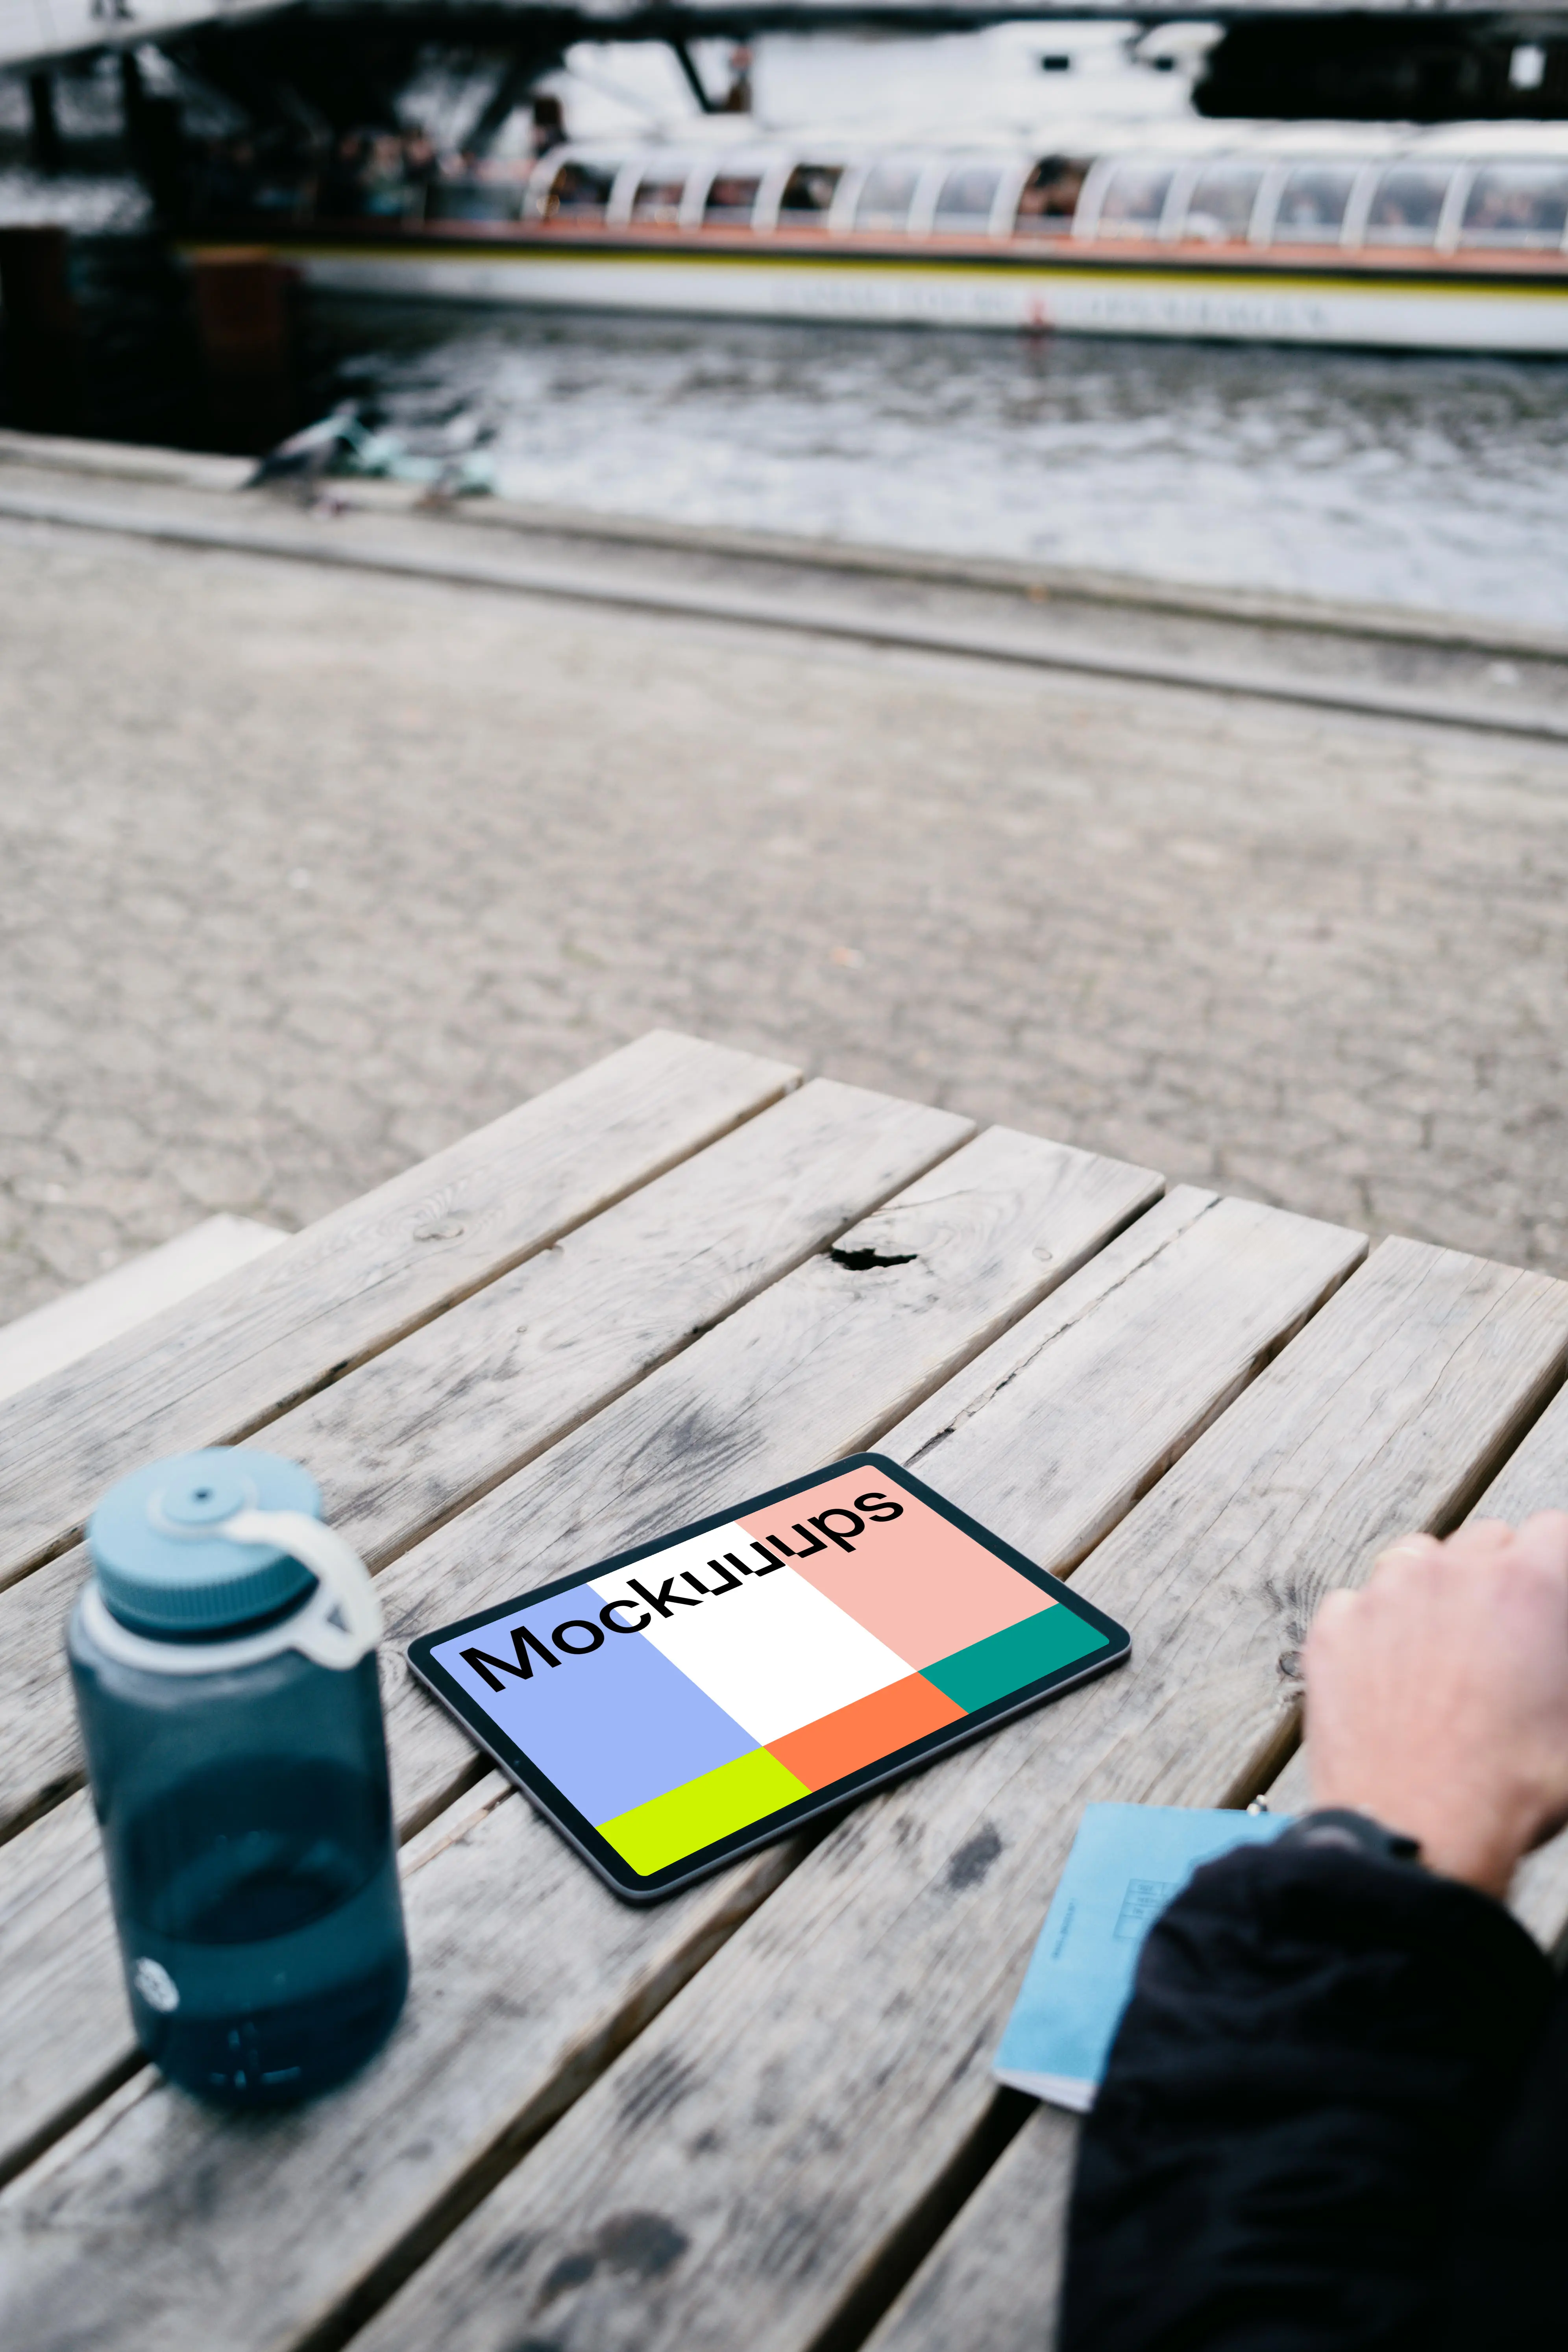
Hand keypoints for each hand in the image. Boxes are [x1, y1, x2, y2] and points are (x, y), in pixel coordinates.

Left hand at [1304, 1512, 1567, 1898]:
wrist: (1419, 1831)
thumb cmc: (1515, 1785)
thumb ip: (1561, 1656)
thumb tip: (1545, 1644)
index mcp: (1529, 1584)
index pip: (1552, 1532)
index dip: (1554, 1567)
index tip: (1549, 1599)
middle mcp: (1453, 1571)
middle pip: (1485, 1541)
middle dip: (1497, 1578)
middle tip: (1500, 1640)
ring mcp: (1384, 1595)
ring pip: (1417, 1561)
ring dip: (1434, 1592)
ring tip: (1444, 1655)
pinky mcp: (1333, 1627)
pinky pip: (1359, 1603)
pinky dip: (1374, 1629)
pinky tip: (1391, 1678)